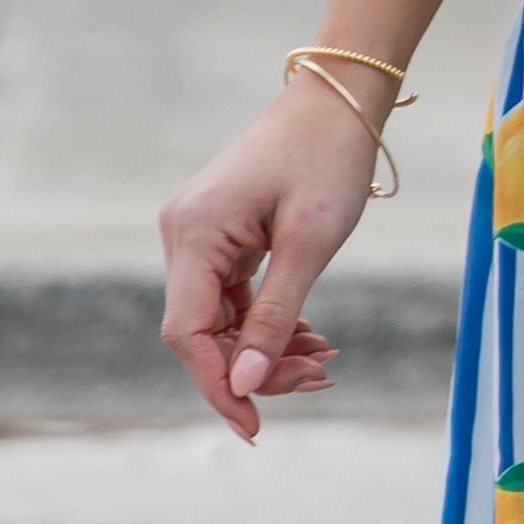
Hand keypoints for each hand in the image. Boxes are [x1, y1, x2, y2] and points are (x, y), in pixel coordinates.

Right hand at [158, 79, 382, 438]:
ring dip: (267, 348)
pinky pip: (234, 296)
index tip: (255, 428)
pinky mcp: (222, 234)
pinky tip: (311, 339)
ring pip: (221, 319)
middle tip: (321, 380)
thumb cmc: (328, 157)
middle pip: (203, 332)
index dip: (218, 386)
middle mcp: (184, 234)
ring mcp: (200, 234)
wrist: (339, 96)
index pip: (188, 334)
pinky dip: (269, 321)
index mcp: (194, 233)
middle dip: (256, 367)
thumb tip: (244, 384)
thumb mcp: (310, 243)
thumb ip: (275, 317)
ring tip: (325, 363)